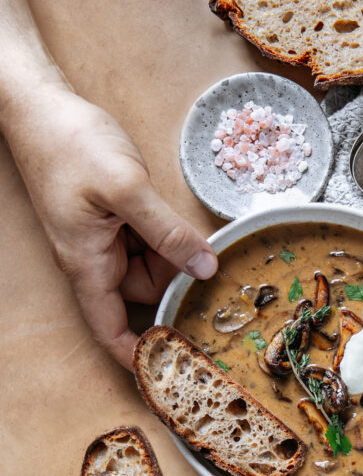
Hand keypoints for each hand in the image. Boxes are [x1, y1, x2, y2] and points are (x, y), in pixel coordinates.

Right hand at [6, 84, 216, 367]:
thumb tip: (205, 267)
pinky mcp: (115, 222)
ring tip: (194, 236)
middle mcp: (95, 260)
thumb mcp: (126, 188)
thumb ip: (168, 231)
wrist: (42, 106)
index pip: (110, 331)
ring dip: (174, 255)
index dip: (139, 355)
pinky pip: (148, 242)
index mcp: (88, 264)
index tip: (173, 368)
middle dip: (174, 284)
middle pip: (144, 293)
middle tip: (208, 270)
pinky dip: (167, 237)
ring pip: (151, 266)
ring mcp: (105, 240)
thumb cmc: (69, 145)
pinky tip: (180, 223)